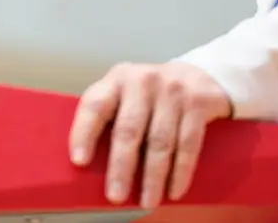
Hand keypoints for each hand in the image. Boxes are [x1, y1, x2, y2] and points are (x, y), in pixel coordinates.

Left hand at [68, 61, 232, 208]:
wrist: (196, 76)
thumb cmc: (151, 95)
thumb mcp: (126, 95)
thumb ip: (110, 118)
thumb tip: (92, 163)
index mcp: (117, 80)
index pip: (95, 105)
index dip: (84, 133)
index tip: (79, 161)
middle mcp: (143, 81)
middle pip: (128, 129)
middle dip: (121, 167)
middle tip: (116, 195)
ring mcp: (172, 91)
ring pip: (160, 141)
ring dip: (153, 177)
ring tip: (147, 200)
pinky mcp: (197, 103)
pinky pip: (187, 144)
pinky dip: (180, 171)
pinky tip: (173, 190)